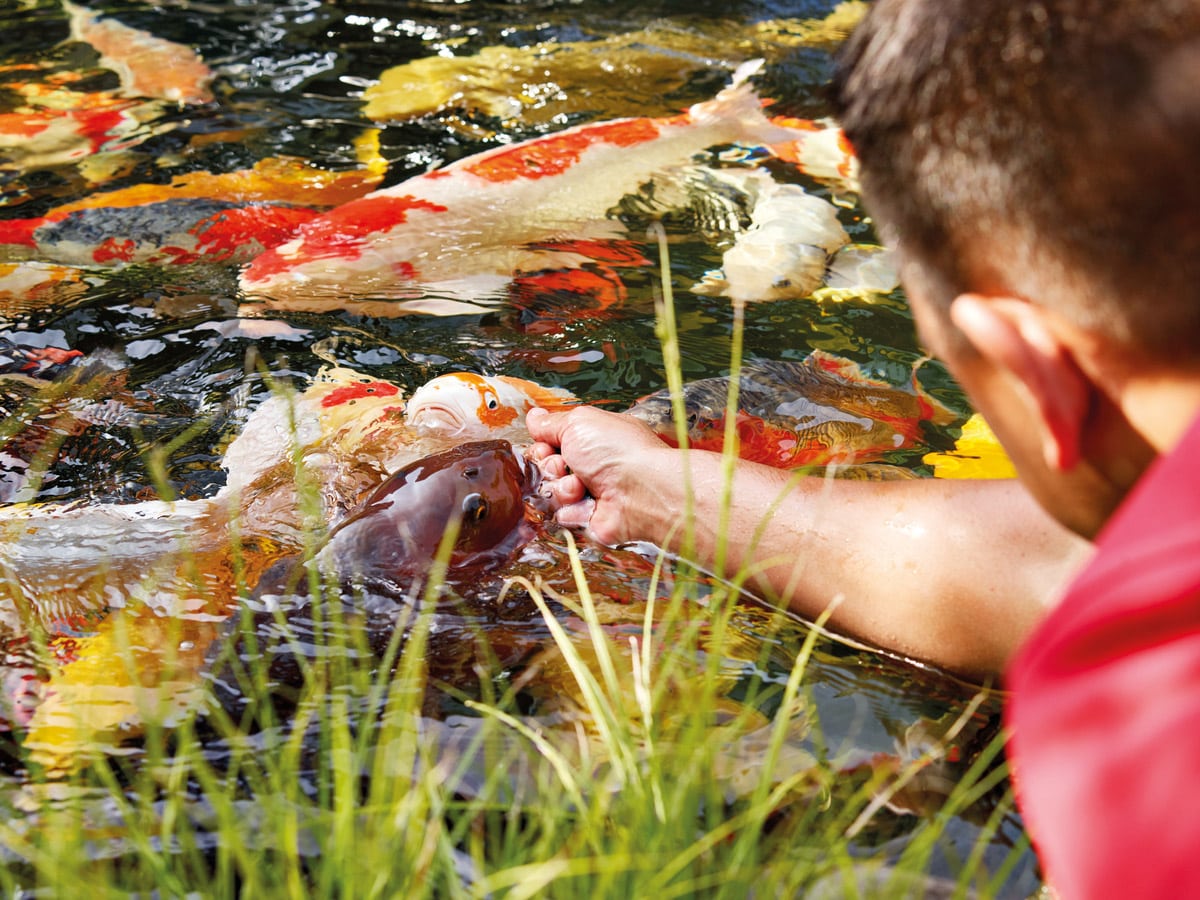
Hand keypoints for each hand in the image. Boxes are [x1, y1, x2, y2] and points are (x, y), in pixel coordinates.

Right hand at [525, 406, 672, 544]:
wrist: (642, 492)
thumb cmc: (620, 453)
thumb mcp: (579, 422)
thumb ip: (551, 423)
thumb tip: (534, 417)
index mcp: (590, 439)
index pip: (549, 442)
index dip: (543, 445)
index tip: (549, 445)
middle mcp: (590, 465)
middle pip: (545, 467)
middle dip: (550, 466)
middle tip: (567, 465)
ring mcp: (588, 492)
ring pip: (550, 492)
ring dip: (561, 488)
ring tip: (582, 486)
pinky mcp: (588, 518)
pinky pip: (561, 515)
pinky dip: (572, 509)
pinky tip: (589, 505)